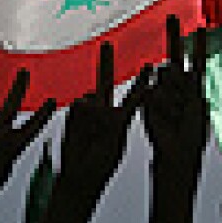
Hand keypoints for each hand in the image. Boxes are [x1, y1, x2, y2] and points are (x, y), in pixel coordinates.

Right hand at [60, 43, 151, 199]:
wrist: (78, 177)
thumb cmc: (101, 164)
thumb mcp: (114, 142)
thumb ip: (113, 120)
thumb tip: (105, 100)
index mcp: (120, 118)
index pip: (132, 95)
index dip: (140, 80)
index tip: (149, 65)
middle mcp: (104, 111)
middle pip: (106, 83)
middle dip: (106, 63)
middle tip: (106, 44)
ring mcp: (86, 112)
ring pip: (91, 98)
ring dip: (96, 105)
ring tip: (98, 119)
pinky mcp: (72, 116)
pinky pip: (78, 106)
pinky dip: (83, 111)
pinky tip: (85, 127)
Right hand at [143, 15, 208, 177]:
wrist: (174, 159)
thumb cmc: (190, 140)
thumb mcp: (196, 113)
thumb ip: (187, 88)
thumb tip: (171, 70)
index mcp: (195, 90)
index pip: (197, 61)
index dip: (199, 44)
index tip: (202, 25)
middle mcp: (179, 88)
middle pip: (177, 57)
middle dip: (174, 36)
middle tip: (171, 17)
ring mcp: (163, 94)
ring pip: (164, 80)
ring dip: (170, 96)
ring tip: (175, 117)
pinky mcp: (148, 103)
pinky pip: (151, 94)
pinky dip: (157, 102)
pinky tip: (164, 117)